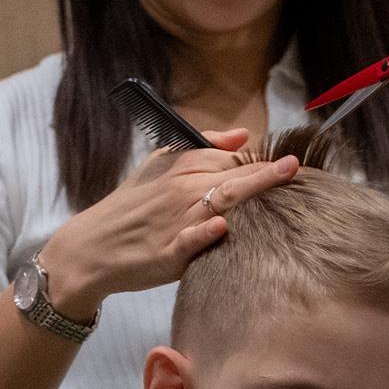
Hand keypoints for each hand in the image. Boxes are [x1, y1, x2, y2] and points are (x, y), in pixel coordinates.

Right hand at [38, 130, 298, 313]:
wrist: (92, 247)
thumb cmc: (131, 206)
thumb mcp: (158, 165)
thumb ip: (202, 146)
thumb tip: (244, 134)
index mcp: (181, 167)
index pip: (231, 159)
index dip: (262, 161)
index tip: (289, 162)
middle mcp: (181, 190)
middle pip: (232, 176)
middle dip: (266, 171)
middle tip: (297, 168)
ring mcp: (176, 222)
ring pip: (218, 201)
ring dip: (249, 192)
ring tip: (281, 180)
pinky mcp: (168, 253)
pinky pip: (191, 240)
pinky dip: (205, 232)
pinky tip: (222, 225)